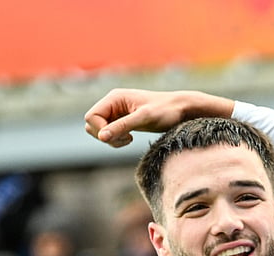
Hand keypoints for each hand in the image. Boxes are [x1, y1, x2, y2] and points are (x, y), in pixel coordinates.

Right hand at [83, 89, 235, 147]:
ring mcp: (117, 112)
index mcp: (114, 98)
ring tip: (129, 139)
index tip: (120, 136)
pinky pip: (110, 133)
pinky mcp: (124, 121)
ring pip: (100, 130)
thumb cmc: (166, 111)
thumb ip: (122, 126)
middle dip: (105, 136)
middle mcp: (113, 103)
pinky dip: (116, 140)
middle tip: (126, 139)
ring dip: (111, 139)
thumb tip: (102, 137)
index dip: (100, 130)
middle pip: (92, 124)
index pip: (91, 117)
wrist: (182, 110)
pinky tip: (130, 139)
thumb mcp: (144, 119)